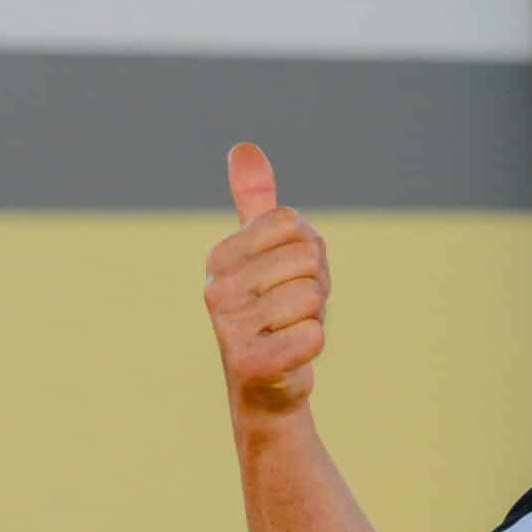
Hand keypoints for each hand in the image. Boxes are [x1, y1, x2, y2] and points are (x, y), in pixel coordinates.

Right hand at [204, 143, 327, 416]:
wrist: (266, 384)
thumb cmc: (272, 310)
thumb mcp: (263, 251)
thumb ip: (254, 200)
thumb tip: (244, 147)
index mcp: (219, 257)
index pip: (293, 224)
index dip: (309, 250)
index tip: (291, 275)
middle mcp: (215, 289)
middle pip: (307, 258)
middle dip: (316, 284)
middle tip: (294, 309)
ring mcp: (228, 328)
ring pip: (312, 297)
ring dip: (314, 316)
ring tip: (290, 330)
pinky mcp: (251, 364)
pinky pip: (313, 336)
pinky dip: (313, 345)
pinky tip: (290, 355)